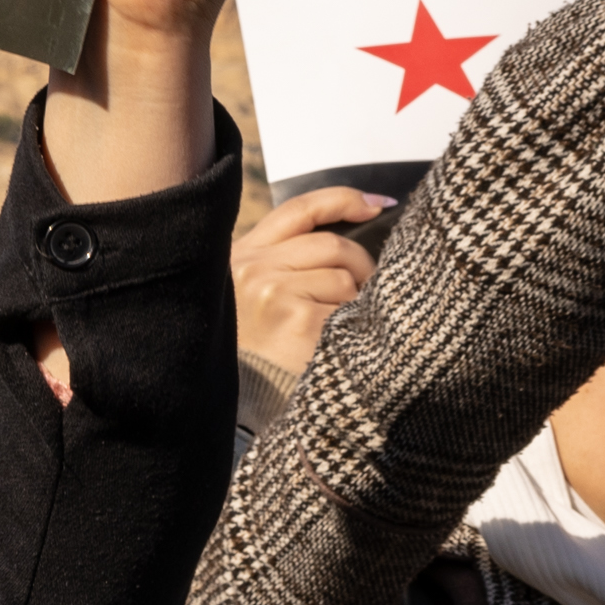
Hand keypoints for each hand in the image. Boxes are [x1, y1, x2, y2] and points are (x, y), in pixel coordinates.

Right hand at [232, 185, 391, 400]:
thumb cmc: (249, 356)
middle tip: (364, 296)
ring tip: (336, 334)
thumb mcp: (250, 299)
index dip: (344, 200)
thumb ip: (283, 266)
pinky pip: (349, 310)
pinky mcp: (296, 320)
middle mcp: (252, 268)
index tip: (378, 205)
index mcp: (241, 257)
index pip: (299, 210)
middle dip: (361, 268)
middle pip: (333, 245)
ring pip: (345, 277)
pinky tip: (341, 347)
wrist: (226, 404)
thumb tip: (355, 237)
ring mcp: (272, 293)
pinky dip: (356, 328)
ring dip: (354, 305)